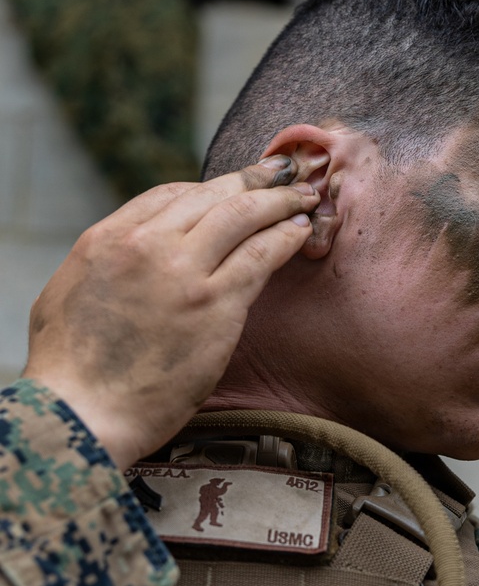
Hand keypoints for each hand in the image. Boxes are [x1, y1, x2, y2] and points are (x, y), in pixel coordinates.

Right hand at [22, 157, 321, 467]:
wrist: (81, 413)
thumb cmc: (68, 367)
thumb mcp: (68, 292)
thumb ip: (107, 260)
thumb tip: (133, 248)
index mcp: (108, 238)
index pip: (172, 194)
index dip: (211, 188)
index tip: (236, 189)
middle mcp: (147, 244)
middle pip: (214, 194)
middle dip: (255, 180)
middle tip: (283, 173)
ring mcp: (185, 272)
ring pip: (244, 215)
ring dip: (279, 201)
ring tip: (304, 196)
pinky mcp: (216, 304)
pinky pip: (261, 255)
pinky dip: (285, 237)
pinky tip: (300, 230)